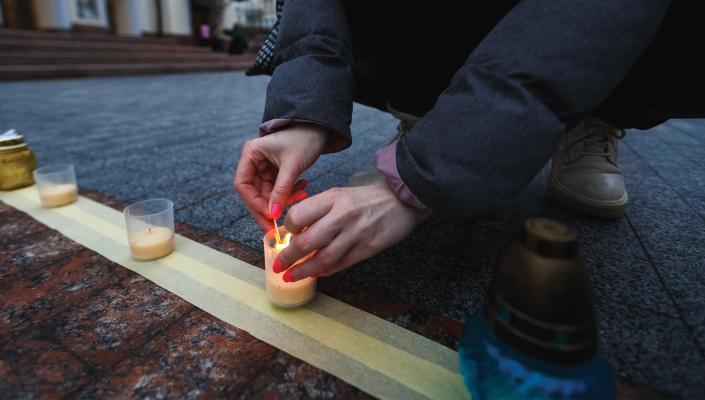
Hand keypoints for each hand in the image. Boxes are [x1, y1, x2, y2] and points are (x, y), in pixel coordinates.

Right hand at [233, 125, 327, 229]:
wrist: (319, 128)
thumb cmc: (304, 139)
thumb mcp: (292, 166)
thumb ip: (281, 191)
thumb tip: (273, 214)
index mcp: (251, 154)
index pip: (243, 185)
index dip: (253, 203)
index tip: (268, 215)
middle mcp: (254, 161)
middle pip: (253, 193)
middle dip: (268, 207)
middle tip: (278, 225)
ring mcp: (264, 167)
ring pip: (267, 194)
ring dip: (283, 200)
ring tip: (302, 196)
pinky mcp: (276, 172)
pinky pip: (278, 190)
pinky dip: (289, 194)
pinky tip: (303, 189)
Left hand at [273, 180, 430, 280]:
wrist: (401, 199)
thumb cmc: (365, 198)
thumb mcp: (339, 195)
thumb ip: (318, 211)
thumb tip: (294, 232)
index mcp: (332, 198)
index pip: (298, 216)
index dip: (287, 229)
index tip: (284, 236)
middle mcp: (342, 216)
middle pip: (307, 242)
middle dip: (288, 257)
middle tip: (278, 265)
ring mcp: (356, 234)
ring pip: (323, 259)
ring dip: (303, 271)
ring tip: (291, 277)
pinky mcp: (368, 248)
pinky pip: (341, 264)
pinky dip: (325, 271)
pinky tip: (315, 274)